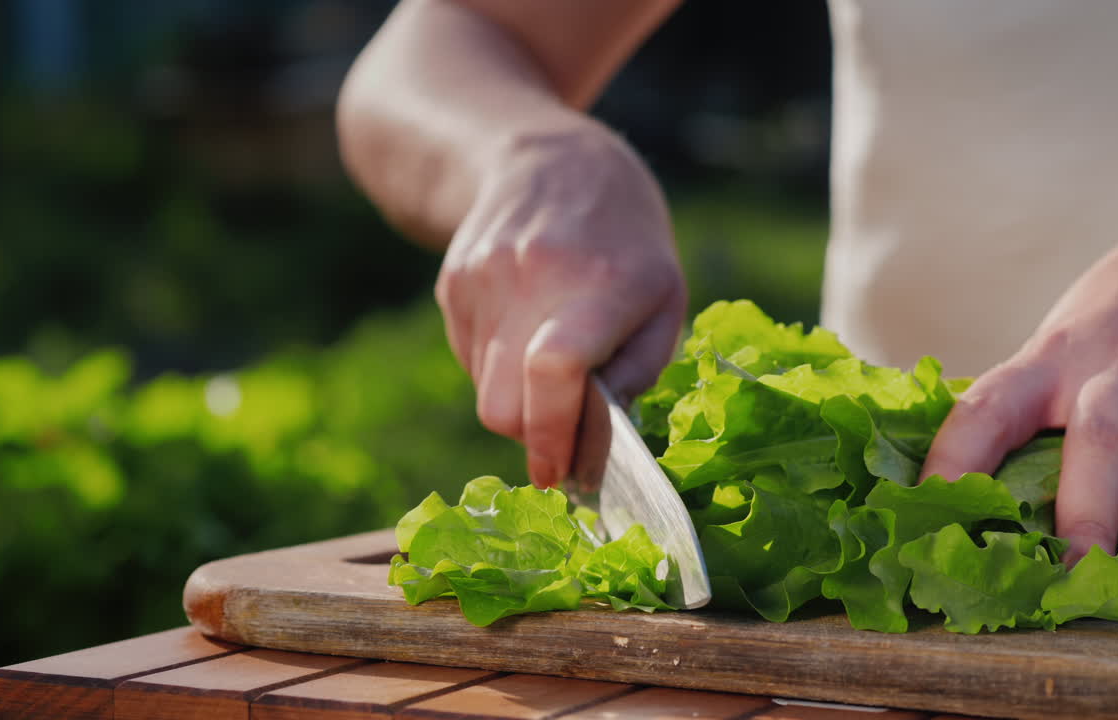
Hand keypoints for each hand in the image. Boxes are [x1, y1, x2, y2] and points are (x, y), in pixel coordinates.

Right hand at [437, 125, 685, 488]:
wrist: (549, 159)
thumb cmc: (627, 242)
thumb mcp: (665, 299)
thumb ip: (636, 371)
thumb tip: (592, 443)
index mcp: (601, 282)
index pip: (555, 370)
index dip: (552, 434)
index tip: (559, 471)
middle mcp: (532, 277)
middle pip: (502, 405)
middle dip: (532, 434)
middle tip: (564, 429)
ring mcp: (482, 278)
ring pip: (484, 390)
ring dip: (518, 397)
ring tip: (552, 353)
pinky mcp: (453, 284)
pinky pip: (468, 360)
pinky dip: (498, 366)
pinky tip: (525, 325)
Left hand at [921, 200, 1117, 564]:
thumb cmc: (1092, 335)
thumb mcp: (1042, 361)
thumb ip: (1013, 420)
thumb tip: (946, 502)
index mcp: (1038, 365)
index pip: (984, 410)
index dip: (953, 461)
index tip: (927, 514)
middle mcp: (1103, 371)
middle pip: (1094, 438)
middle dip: (1080, 512)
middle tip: (1060, 575)